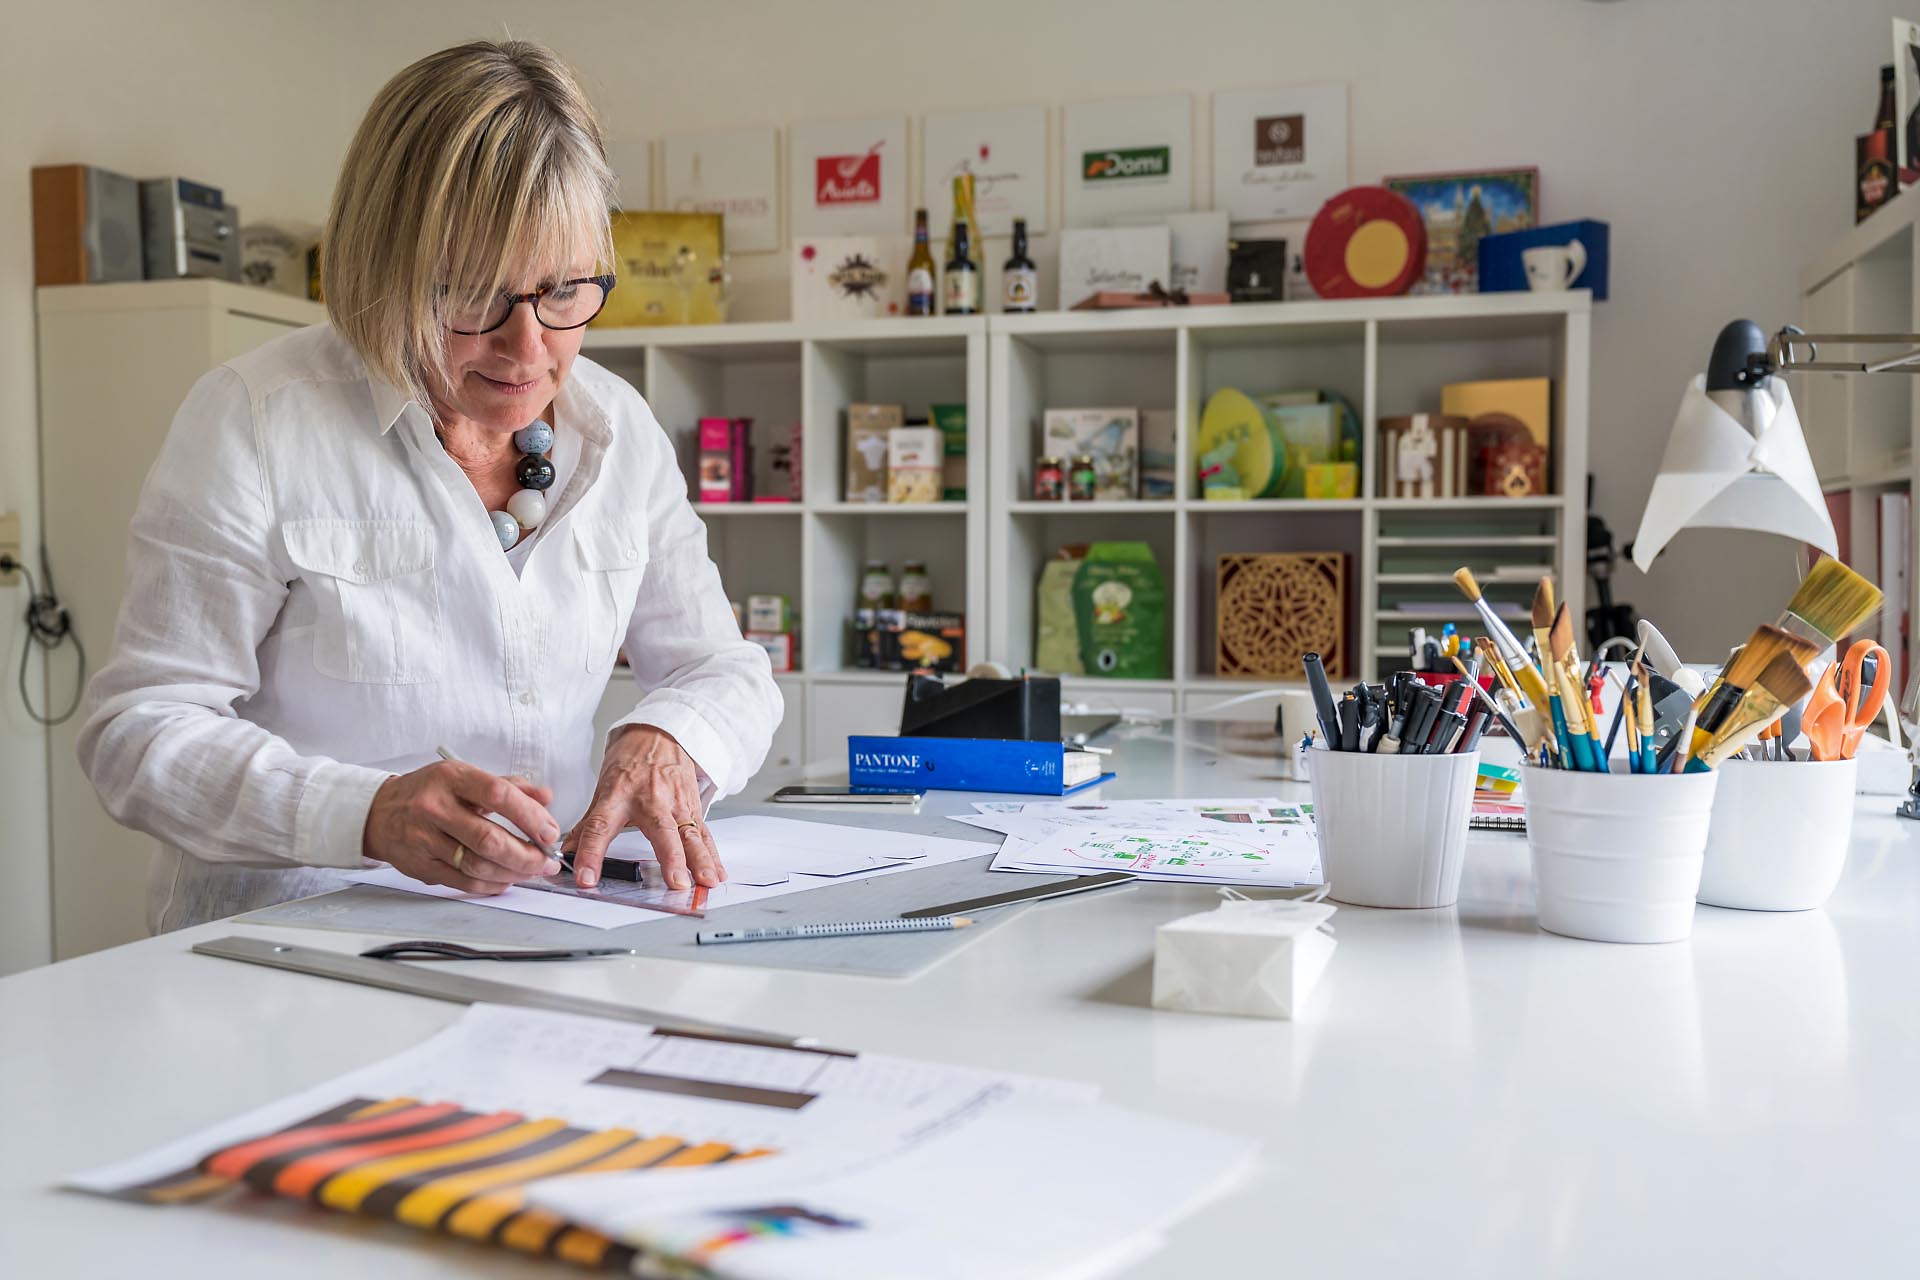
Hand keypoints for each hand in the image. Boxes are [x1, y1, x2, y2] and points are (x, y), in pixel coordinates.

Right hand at [363, 761, 560, 892]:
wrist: (380, 813)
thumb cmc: (429, 792)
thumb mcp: (465, 777)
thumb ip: (508, 786)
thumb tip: (545, 798)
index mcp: (451, 779)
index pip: (498, 795)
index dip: (530, 816)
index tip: (549, 832)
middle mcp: (434, 808)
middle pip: (489, 839)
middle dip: (526, 855)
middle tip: (547, 860)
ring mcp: (424, 840)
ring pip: (477, 865)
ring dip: (513, 873)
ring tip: (532, 871)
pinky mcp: (421, 866)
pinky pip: (463, 882)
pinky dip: (491, 884)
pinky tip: (507, 879)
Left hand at [567, 726, 723, 889]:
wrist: (659, 735)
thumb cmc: (630, 764)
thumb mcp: (603, 789)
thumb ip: (587, 825)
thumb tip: (565, 853)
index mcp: (619, 796)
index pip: (600, 827)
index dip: (590, 853)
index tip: (585, 878)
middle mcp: (651, 800)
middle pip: (661, 831)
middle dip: (671, 858)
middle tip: (675, 882)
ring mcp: (676, 804)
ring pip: (690, 834)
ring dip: (700, 860)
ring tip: (705, 882)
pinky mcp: (693, 807)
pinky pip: (704, 834)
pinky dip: (712, 855)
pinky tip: (717, 874)